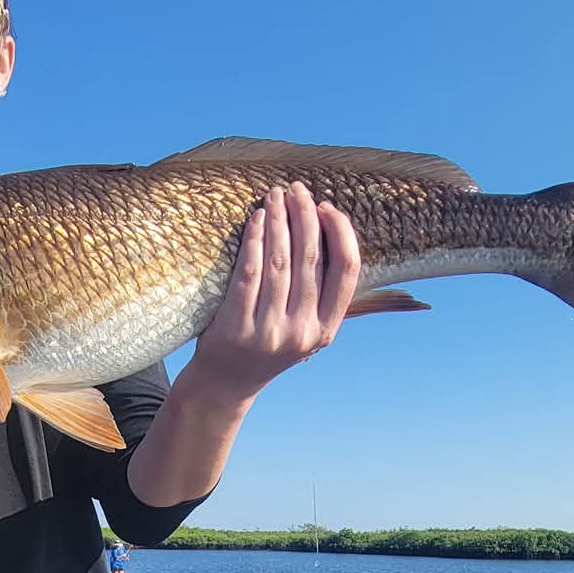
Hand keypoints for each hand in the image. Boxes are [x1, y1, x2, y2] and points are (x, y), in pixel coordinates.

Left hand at [187, 183, 359, 404]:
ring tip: (274, 196)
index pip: (347, 270)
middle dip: (304, 215)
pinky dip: (254, 241)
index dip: (340, 232)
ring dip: (278, 221)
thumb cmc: (267, 343)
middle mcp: (303, 332)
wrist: (226, 383)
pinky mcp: (237, 327)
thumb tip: (328, 228)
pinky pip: (249, 272)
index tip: (326, 207)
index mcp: (327, 329)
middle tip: (296, 190)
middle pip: (311, 258)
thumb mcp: (304, 328)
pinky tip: (256, 220)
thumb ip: (320, 292)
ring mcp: (270, 331)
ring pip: (280, 262)